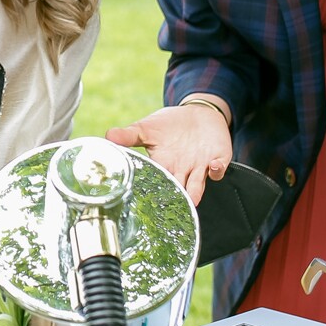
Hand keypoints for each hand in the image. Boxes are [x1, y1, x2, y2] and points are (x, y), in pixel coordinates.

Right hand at [106, 102, 231, 203]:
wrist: (198, 113)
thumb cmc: (169, 124)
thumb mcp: (146, 127)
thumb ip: (129, 135)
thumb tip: (107, 136)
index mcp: (162, 166)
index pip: (156, 182)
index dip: (152, 192)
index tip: (145, 202)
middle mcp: (181, 171)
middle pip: (177, 190)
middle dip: (174, 200)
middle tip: (169, 212)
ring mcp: (200, 167)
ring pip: (197, 186)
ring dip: (195, 193)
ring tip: (192, 199)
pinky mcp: (218, 159)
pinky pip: (218, 169)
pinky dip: (216, 170)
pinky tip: (212, 166)